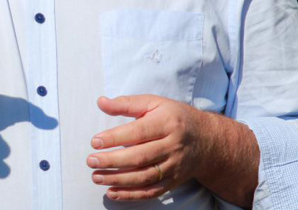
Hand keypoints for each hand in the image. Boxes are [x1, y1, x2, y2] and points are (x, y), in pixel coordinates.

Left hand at [87, 95, 213, 200]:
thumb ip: (127, 103)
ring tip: (96, 177)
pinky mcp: (173, 181)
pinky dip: (131, 195)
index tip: (95, 141)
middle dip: (113, 161)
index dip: (115, 138)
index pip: (138, 132)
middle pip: (140, 157)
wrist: (206, 140)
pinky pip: (151, 191)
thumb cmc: (174, 117)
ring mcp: (174, 166)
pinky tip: (112, 192)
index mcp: (167, 123)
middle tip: (91, 161)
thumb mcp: (154, 103)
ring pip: (144, 177)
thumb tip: (100, 102)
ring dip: (118, 180)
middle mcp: (172, 146)